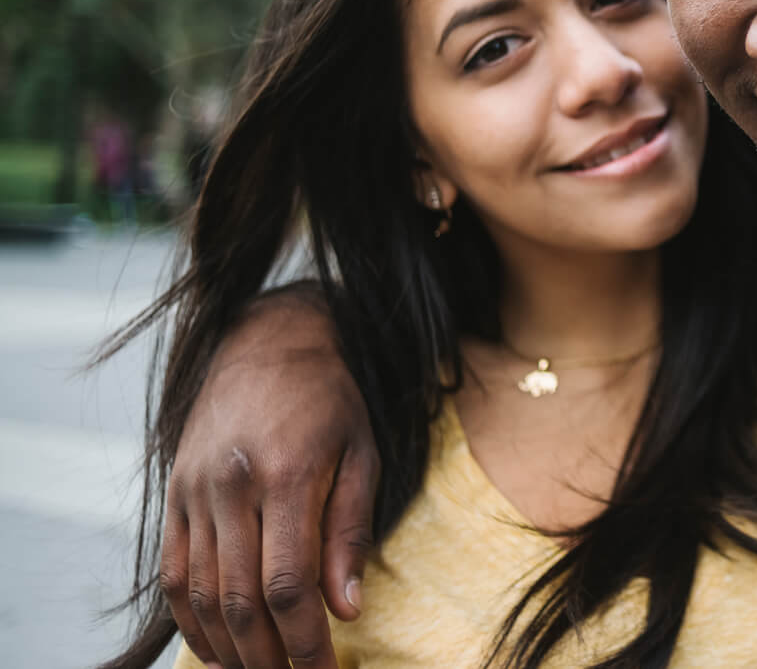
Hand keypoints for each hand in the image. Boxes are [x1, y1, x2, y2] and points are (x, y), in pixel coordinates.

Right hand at [159, 288, 377, 668]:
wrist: (269, 339)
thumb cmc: (331, 398)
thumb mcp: (363, 452)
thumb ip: (350, 529)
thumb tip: (347, 607)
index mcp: (286, 476)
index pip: (289, 585)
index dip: (305, 642)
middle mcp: (232, 487)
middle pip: (241, 600)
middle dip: (268, 657)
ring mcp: (195, 491)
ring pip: (203, 594)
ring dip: (229, 648)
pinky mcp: (175, 493)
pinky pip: (174, 572)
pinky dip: (190, 619)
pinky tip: (215, 648)